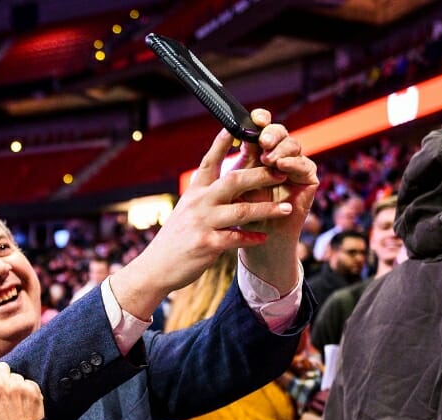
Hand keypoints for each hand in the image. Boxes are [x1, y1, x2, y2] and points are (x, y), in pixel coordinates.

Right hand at [0, 317, 44, 419]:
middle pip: (2, 368)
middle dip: (3, 378)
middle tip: (4, 398)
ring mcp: (16, 385)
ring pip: (16, 377)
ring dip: (16, 387)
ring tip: (15, 406)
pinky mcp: (32, 388)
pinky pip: (29, 383)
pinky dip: (28, 392)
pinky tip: (25, 406)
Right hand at [113, 127, 294, 317]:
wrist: (155, 268)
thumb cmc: (174, 240)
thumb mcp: (184, 212)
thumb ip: (203, 198)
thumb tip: (225, 184)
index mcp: (193, 193)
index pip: (209, 163)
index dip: (221, 144)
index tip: (235, 128)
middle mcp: (198, 204)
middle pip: (234, 181)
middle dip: (261, 175)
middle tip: (282, 172)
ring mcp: (202, 223)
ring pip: (242, 210)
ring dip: (267, 208)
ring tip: (286, 209)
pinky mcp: (207, 244)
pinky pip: (236, 238)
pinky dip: (252, 238)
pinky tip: (264, 237)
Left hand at [232, 109, 318, 292]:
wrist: (251, 239)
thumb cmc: (239, 212)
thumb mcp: (234, 183)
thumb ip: (236, 159)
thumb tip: (229, 129)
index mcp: (258, 153)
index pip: (263, 129)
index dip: (261, 120)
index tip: (255, 117)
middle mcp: (278, 157)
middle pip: (281, 133)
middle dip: (273, 133)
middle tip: (263, 140)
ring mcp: (294, 168)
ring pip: (294, 146)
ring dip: (282, 149)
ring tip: (270, 158)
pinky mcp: (307, 181)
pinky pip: (306, 166)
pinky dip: (294, 164)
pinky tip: (282, 165)